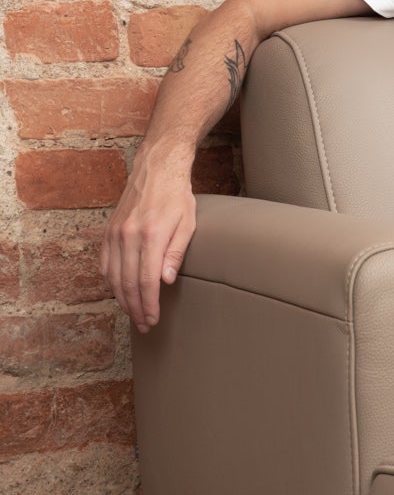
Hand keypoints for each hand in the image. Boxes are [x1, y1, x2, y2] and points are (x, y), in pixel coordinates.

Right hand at [100, 156, 197, 332]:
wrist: (156, 169)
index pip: (147, 281)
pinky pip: (105, 263)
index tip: (152, 319)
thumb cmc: (177, 197)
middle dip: (135, 308)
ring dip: (122, 299)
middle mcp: (128, 235)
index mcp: (151, 235)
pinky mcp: (108, 230)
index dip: (149, 304)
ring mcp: (115, 233)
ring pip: (113, 276)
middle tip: (143, 324)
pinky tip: (119, 292)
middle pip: (127, 283)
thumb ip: (176, 254)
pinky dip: (110, 281)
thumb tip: (165, 282)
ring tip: (132, 313)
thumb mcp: (188, 224)